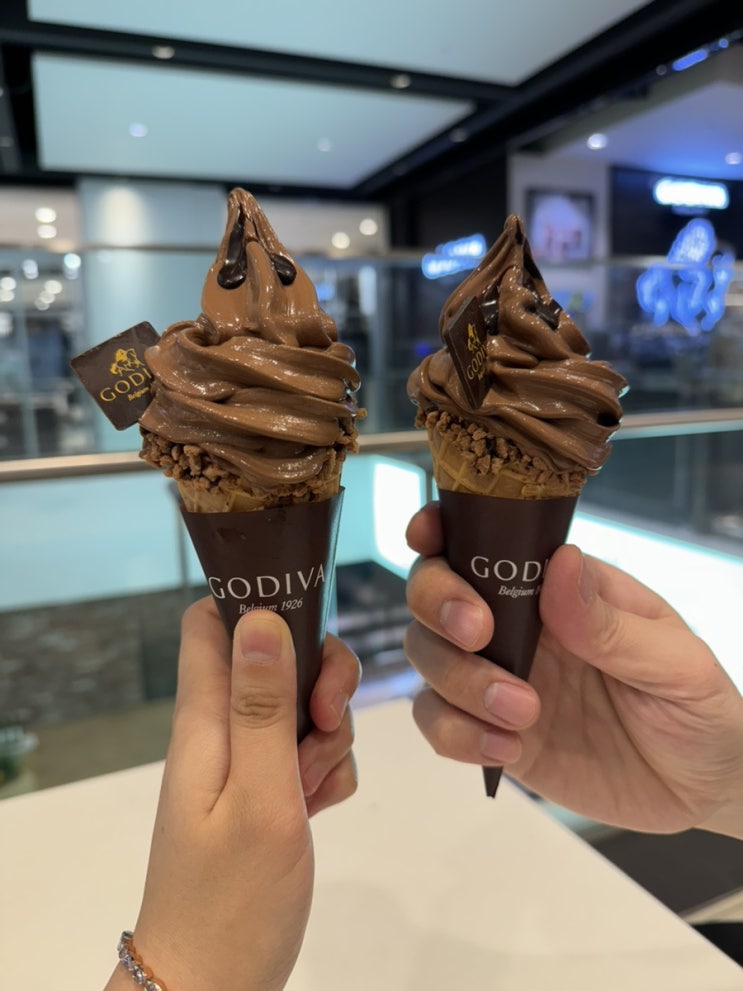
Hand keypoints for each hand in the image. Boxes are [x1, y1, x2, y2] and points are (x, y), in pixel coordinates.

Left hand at [106, 596, 360, 990]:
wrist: (215, 987)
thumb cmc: (232, 897)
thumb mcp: (259, 795)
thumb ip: (262, 706)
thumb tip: (258, 616)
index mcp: (204, 719)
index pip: (210, 622)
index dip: (257, 605)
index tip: (308, 631)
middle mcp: (221, 731)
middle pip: (275, 659)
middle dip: (317, 679)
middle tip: (326, 722)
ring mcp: (244, 764)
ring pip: (301, 709)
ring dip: (327, 735)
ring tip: (312, 790)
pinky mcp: (267, 795)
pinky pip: (310, 757)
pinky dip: (326, 774)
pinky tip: (319, 811)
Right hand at [405, 502, 742, 837]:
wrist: (702, 791)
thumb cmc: (698, 707)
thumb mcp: (675, 661)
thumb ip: (611, 623)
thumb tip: (560, 563)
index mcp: (558, 588)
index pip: (486, 541)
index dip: (442, 529)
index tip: (427, 536)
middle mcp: (517, 626)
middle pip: (433, 594)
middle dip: (438, 605)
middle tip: (479, 635)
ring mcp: (498, 679)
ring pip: (428, 658)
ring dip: (458, 681)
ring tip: (524, 713)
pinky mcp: (490, 732)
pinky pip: (440, 724)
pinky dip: (457, 734)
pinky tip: (508, 749)